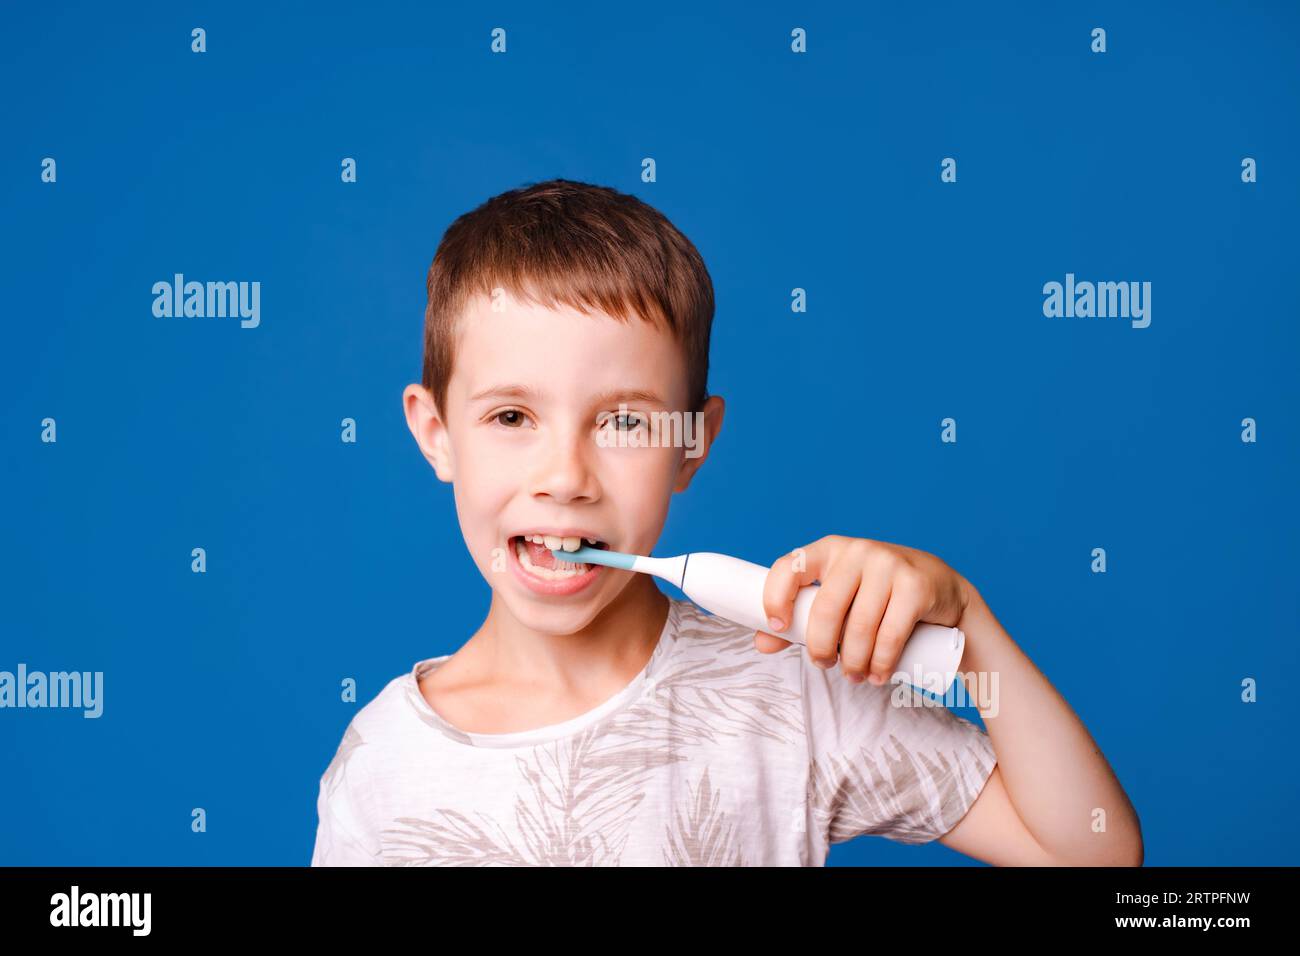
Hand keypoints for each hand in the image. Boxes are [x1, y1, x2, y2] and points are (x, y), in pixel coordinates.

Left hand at [755, 535, 973, 684]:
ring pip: (859, 627)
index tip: (779, 626)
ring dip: (854, 662)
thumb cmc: (877, 598)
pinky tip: (878, 673)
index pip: (789, 567)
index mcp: (829, 550)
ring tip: (856, 676)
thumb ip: (801, 618)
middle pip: (826, 609)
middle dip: (821, 647)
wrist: (941, 589)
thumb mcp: (839, 599)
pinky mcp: (915, 585)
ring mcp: (888, 565)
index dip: (776, 597)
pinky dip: (881, 662)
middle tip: (825, 665)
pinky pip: (890, 634)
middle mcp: (857, 551)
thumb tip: (762, 643)